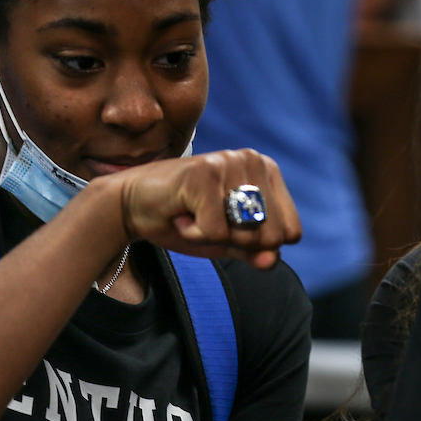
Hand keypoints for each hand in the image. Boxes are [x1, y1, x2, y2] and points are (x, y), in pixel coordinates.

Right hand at [112, 149, 301, 269]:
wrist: (131, 206)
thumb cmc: (183, 219)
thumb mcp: (227, 239)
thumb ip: (255, 250)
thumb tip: (272, 260)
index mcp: (267, 170)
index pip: (290, 232)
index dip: (257, 244)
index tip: (226, 225)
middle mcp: (253, 160)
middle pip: (272, 236)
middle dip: (236, 241)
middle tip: (206, 221)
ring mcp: (229, 163)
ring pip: (246, 234)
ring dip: (213, 237)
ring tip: (193, 214)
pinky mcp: (204, 175)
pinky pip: (216, 233)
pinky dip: (194, 234)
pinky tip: (180, 213)